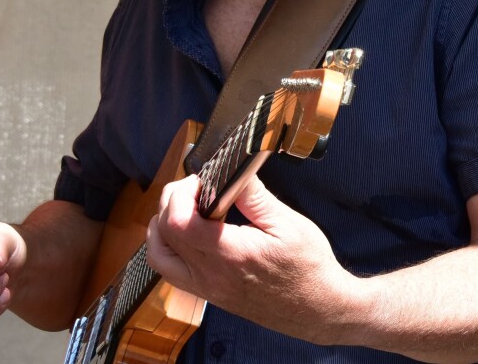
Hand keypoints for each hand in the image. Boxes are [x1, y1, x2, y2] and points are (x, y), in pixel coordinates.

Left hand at [145, 174, 348, 342]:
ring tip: (186, 207)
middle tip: (196, 188)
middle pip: (164, 233)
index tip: (201, 181)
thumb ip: (253, 195)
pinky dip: (168, 246)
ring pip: (159, 255)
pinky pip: (170, 270)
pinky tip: (188, 231)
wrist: (319, 309)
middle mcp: (211, 275)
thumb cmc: (308, 267)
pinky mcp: (207, 295)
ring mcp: (206, 288)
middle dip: (172, 200)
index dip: (181, 193)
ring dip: (162, 224)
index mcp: (231, 255)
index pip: (179, 222)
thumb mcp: (287, 223)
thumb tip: (231, 168)